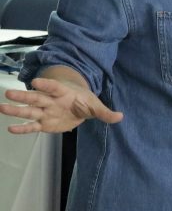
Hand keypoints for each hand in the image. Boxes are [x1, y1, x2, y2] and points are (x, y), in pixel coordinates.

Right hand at [1, 77, 122, 133]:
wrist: (78, 106)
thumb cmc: (84, 101)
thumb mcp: (96, 106)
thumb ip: (105, 112)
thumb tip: (121, 117)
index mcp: (63, 93)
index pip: (53, 87)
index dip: (46, 84)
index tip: (36, 81)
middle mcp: (50, 101)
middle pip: (36, 98)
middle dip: (24, 96)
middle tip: (9, 93)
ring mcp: (45, 112)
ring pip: (29, 111)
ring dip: (16, 110)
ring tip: (2, 107)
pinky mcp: (43, 123)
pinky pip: (31, 126)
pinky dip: (22, 128)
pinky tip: (10, 129)